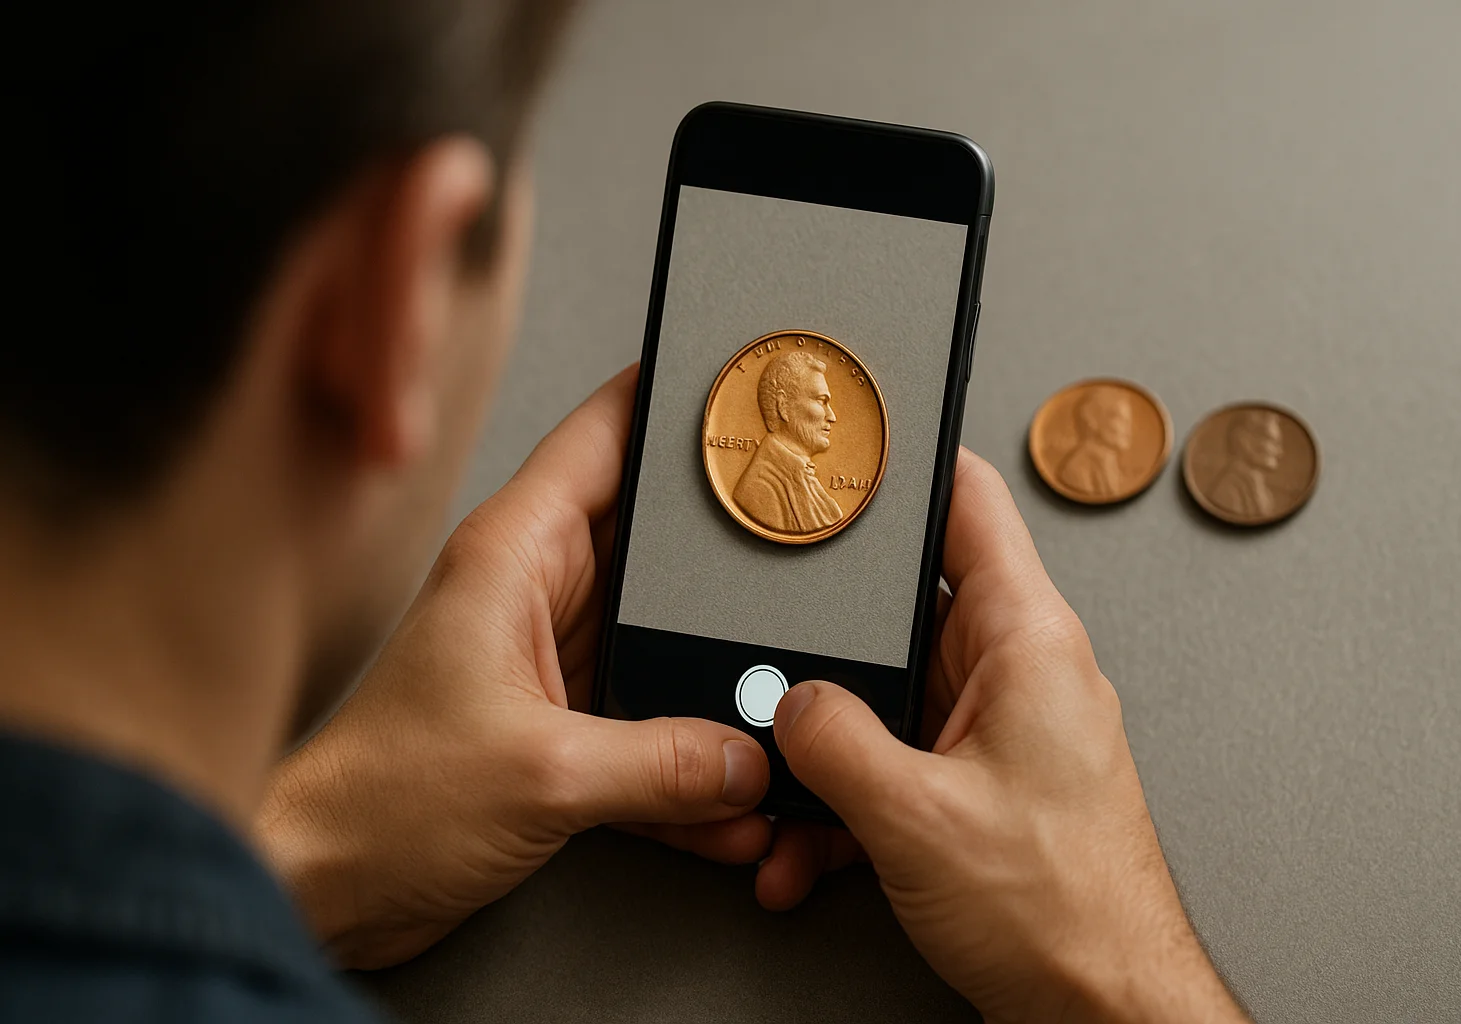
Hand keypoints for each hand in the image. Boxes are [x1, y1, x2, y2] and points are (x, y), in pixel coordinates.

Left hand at [256, 366, 772, 968]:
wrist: (331, 887)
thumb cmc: (381, 801)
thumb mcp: (543, 774)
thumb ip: (663, 765)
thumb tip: (750, 759)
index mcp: (514, 555)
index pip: (605, 436)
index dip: (675, 401)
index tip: (746, 387)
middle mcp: (537, 592)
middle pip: (658, 539)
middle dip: (731, 550)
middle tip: (806, 543)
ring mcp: (555, 657)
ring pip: (667, 634)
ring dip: (717, 675)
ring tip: (781, 696)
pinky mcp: (565, 724)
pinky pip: (655, 717)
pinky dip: (693, 758)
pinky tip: (734, 799)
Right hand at [767, 449, 1249, 1023]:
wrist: (1107, 1010)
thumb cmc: (1062, 912)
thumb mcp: (914, 816)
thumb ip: (833, 741)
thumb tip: (784, 702)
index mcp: (1026, 639)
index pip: (970, 502)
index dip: (905, 464)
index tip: (846, 447)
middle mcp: (1018, 669)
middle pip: (906, 606)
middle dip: (829, 641)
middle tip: (768, 637)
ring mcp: (1000, 726)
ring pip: (890, 695)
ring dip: (830, 746)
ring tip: (788, 794)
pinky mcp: (982, 782)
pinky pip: (899, 759)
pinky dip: (851, 797)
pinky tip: (815, 847)